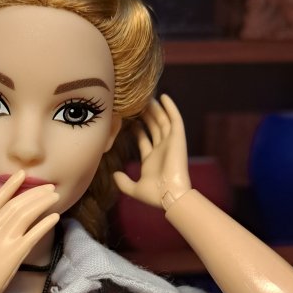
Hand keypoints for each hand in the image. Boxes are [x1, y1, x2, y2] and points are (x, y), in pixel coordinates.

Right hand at [0, 171, 59, 292]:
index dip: (11, 185)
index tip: (22, 174)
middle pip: (17, 204)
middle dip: (35, 193)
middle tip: (49, 187)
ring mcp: (3, 240)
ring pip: (26, 214)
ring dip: (42, 203)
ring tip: (55, 196)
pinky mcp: (14, 254)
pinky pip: (34, 234)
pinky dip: (45, 223)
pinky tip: (54, 217)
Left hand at [113, 95, 191, 210]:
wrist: (170, 196)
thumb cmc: (154, 196)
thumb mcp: (134, 189)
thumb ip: (124, 182)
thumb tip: (114, 175)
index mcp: (151, 160)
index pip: (144, 140)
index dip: (137, 130)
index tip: (129, 120)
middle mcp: (162, 150)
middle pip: (153, 128)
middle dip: (146, 116)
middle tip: (137, 103)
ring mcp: (170, 144)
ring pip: (162, 121)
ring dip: (156, 109)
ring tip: (147, 97)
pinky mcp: (178, 139)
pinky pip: (175, 120)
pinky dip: (170, 108)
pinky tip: (163, 96)